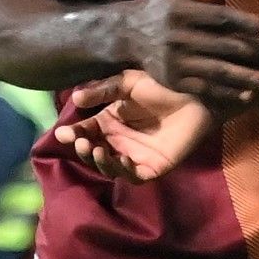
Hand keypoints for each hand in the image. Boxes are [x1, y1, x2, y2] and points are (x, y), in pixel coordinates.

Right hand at [55, 70, 217, 181]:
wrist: (195, 95)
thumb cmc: (162, 85)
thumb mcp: (129, 83)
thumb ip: (103, 90)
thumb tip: (75, 97)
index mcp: (110, 122)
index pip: (85, 132)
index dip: (73, 134)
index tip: (63, 132)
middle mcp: (119, 141)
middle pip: (93, 152)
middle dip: (83, 149)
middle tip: (81, 143)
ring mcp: (134, 156)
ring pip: (109, 167)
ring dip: (100, 161)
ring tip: (97, 149)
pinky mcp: (152, 167)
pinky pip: (133, 176)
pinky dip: (124, 171)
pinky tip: (123, 159)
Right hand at [119, 0, 258, 106]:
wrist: (130, 35)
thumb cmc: (167, 8)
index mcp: (181, 12)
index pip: (221, 18)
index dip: (248, 24)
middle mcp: (177, 37)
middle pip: (224, 47)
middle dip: (258, 55)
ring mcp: (174, 62)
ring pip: (217, 71)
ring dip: (248, 78)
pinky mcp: (173, 81)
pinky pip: (205, 88)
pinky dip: (228, 92)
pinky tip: (249, 94)